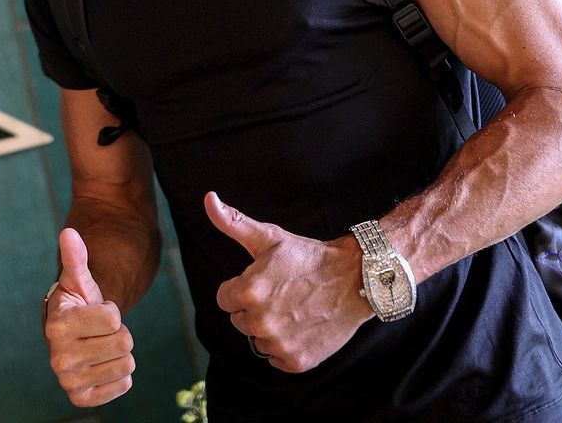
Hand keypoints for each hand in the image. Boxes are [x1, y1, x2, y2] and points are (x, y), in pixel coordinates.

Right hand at [43, 228, 135, 407]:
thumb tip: (69, 233)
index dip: (111, 310)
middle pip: (123, 342)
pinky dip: (120, 374)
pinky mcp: (82, 398)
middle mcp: (59, 359)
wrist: (72, 334)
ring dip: (119, 352)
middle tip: (100, 330)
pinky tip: (103, 364)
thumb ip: (75, 257)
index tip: (95, 310)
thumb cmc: (79, 302)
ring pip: (127, 363)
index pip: (113, 318)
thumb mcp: (78, 279)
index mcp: (58, 326)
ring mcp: (69, 381)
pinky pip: (123, 385)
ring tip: (100, 344)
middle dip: (118, 332)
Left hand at [205, 191, 372, 372]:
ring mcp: (279, 345)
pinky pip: (276, 359)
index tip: (262, 280)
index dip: (241, 287)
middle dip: (254, 307)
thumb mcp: (269, 236)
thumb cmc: (308, 256)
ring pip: (258, 340)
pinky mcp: (297, 362)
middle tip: (280, 292)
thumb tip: (208, 199)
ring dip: (270, 328)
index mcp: (248, 292)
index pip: (224, 298)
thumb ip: (232, 222)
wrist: (353, 278)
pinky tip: (301, 326)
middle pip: (239, 320)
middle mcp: (261, 322)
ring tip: (293, 308)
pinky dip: (286, 346)